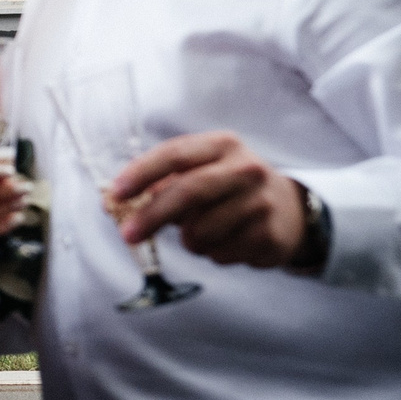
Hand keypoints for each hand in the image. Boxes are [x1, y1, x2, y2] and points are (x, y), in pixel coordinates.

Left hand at [108, 130, 308, 268]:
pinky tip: (228, 239)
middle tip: (127, 234)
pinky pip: (218, 255)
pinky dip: (211, 253)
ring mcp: (261, 203)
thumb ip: (159, 182)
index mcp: (222, 144)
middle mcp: (245, 170)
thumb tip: (111, 203)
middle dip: (151, 216)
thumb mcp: (201, 170)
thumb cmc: (227, 186)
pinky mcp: (269, 237)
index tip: (116, 193)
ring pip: (200, 232)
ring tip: (201, 230)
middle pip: (187, 192)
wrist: (290, 208)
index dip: (141, 173)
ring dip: (188, 239)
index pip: (174, 154)